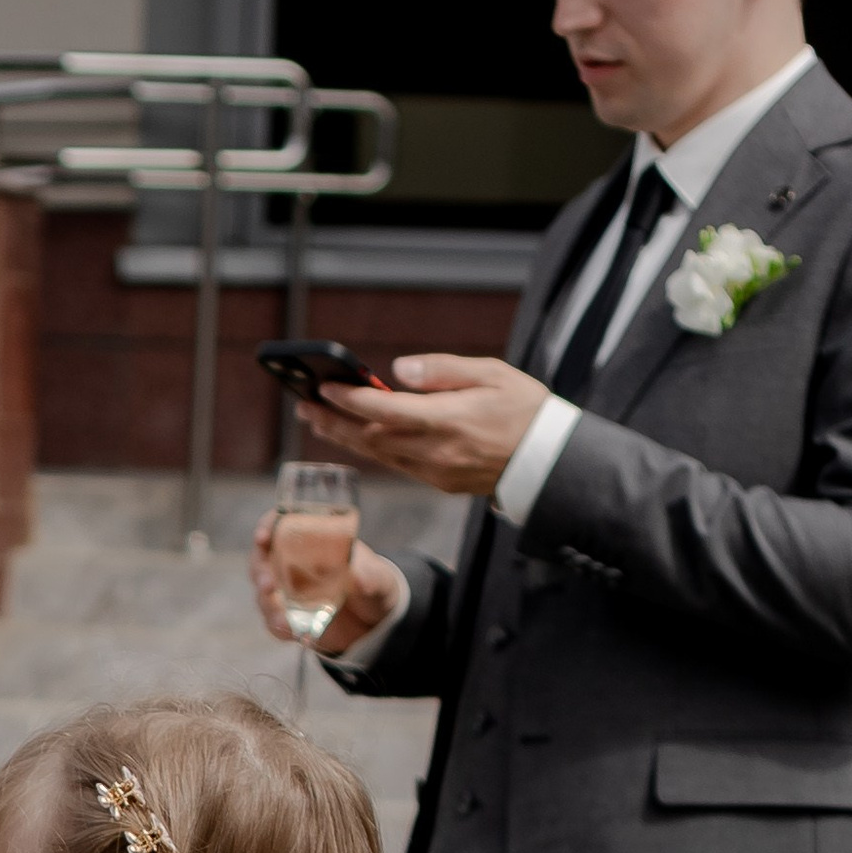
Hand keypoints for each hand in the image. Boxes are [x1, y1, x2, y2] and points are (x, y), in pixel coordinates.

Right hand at [248, 510, 408, 659]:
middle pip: (261, 561)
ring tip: (284, 620)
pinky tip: (296, 633)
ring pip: (264, 596)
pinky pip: (275, 623)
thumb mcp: (376, 576)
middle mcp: (291, 562)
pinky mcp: (289, 617)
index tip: (263, 536)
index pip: (281, 524)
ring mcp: (286, 591)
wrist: (373, 619)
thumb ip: (368, 574)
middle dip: (260, 573)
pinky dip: (281, 629)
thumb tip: (356, 574)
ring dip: (268, 607)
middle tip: (268, 585)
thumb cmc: (373, 583)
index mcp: (310, 538)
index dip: (268, 527)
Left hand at [298, 355, 547, 497]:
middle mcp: (435, 451)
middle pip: (370, 437)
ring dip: (345, 437)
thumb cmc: (524, 408)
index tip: (324, 386)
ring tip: (317, 420)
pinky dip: (371, 449)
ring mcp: (434, 471)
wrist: (548, 460)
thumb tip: (397, 370)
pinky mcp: (438, 482)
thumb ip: (442, 370)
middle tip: (303, 405)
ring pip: (377, 455)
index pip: (385, 411)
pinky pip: (395, 464)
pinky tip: (355, 436)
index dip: (350, 400)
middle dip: (333, 421)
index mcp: (448, 420)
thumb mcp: (491, 373)